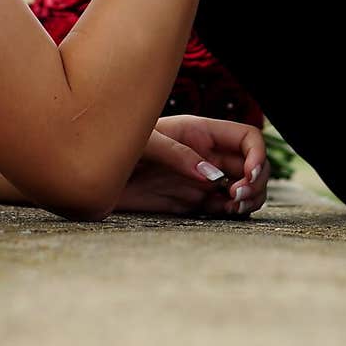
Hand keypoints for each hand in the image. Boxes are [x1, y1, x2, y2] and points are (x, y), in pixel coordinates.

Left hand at [116, 115, 269, 216]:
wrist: (88, 176)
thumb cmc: (112, 145)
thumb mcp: (144, 142)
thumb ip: (178, 155)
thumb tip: (213, 176)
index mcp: (200, 132)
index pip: (246, 138)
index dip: (257, 155)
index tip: (248, 176)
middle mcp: (205, 155)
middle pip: (250, 166)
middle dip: (255, 182)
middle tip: (238, 197)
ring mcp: (198, 180)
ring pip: (241, 189)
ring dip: (248, 199)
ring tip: (234, 207)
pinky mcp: (188, 203)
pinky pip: (221, 208)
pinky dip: (230, 212)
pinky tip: (224, 213)